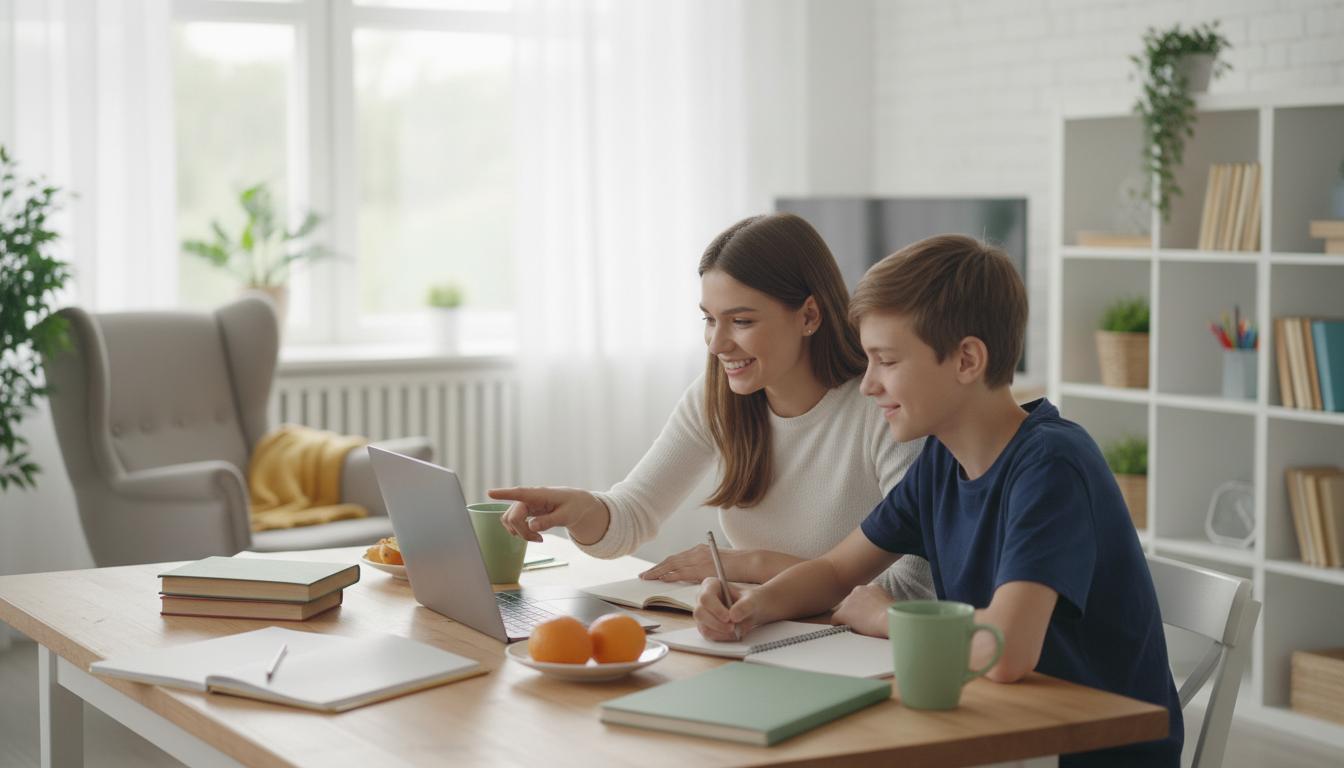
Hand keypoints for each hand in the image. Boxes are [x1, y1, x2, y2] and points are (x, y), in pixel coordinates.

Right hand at [487, 486, 606, 543]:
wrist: (576, 504)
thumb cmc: (573, 506)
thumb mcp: (566, 516)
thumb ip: (549, 521)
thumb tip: (531, 526)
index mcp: (539, 495)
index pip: (519, 493)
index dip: (504, 494)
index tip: (489, 492)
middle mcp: (528, 498)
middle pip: (512, 517)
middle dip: (521, 532)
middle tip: (539, 540)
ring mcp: (524, 504)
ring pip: (510, 521)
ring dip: (520, 532)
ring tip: (537, 538)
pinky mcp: (524, 511)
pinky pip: (513, 522)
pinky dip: (521, 531)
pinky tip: (534, 535)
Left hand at [640, 544, 750, 582]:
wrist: (750, 563)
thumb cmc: (737, 566)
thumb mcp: (717, 563)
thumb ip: (704, 567)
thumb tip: (694, 575)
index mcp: (700, 550)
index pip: (677, 558)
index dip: (663, 565)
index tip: (653, 571)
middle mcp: (697, 552)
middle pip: (671, 560)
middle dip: (656, 569)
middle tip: (643, 575)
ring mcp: (699, 559)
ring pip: (673, 565)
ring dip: (658, 572)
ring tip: (647, 578)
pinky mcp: (702, 568)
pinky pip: (682, 572)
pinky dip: (670, 575)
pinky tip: (662, 579)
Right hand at [693, 577, 761, 641]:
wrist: (753, 610)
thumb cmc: (750, 600)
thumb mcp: (752, 600)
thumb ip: (744, 606)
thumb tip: (733, 616)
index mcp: (711, 585)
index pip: (705, 597)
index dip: (715, 609)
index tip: (728, 617)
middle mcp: (703, 599)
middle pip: (700, 613)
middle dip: (716, 623)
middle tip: (732, 627)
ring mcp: (703, 614)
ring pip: (702, 626)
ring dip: (719, 632)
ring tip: (735, 631)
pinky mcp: (705, 626)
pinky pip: (708, 634)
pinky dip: (720, 637)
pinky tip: (732, 634)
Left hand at [831, 584, 894, 637]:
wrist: (890, 621)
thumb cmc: (896, 618)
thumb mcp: (893, 606)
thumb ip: (884, 606)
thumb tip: (884, 614)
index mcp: (873, 588)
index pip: (863, 596)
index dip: (864, 607)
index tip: (868, 615)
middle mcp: (859, 590)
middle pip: (852, 602)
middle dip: (855, 612)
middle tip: (863, 623)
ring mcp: (849, 601)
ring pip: (844, 610)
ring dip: (848, 619)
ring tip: (857, 629)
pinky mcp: (843, 613)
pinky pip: (835, 619)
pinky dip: (839, 625)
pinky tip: (845, 631)